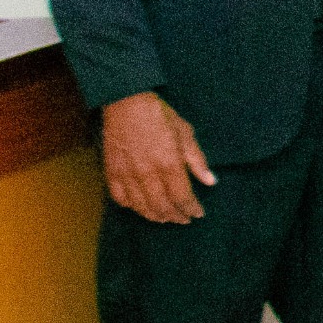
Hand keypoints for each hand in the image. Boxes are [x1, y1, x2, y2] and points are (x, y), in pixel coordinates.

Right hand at [100, 91, 212, 224]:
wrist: (126, 103)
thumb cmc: (159, 115)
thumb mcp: (186, 133)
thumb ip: (197, 160)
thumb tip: (210, 181)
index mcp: (168, 164)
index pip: (182, 197)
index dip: (191, 209)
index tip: (198, 214)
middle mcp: (147, 173)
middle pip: (162, 206)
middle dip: (175, 216)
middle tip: (183, 219)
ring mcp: (127, 174)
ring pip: (140, 206)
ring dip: (154, 215)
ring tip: (165, 217)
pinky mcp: (111, 171)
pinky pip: (119, 197)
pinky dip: (131, 206)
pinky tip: (140, 206)